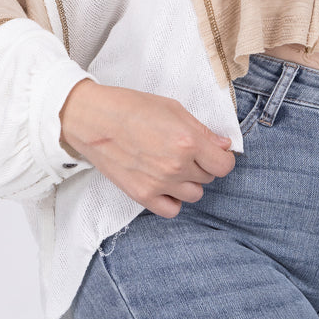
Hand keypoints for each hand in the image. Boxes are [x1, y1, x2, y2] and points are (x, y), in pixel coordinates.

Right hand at [59, 80, 235, 217]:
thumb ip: (202, 130)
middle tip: (186, 151)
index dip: (222, 157)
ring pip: (194, 195)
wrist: (93, 120)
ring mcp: (159, 183)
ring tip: (173, 166)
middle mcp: (176, 166)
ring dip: (189, 182)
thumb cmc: (131, 107)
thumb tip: (223, 145)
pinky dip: (173, 200)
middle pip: (209, 178)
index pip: (224, 165)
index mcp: (188, 141)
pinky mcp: (142, 195)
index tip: (215, 152)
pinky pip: (172, 210)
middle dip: (202, 165)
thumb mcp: (173, 108)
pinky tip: (165, 185)